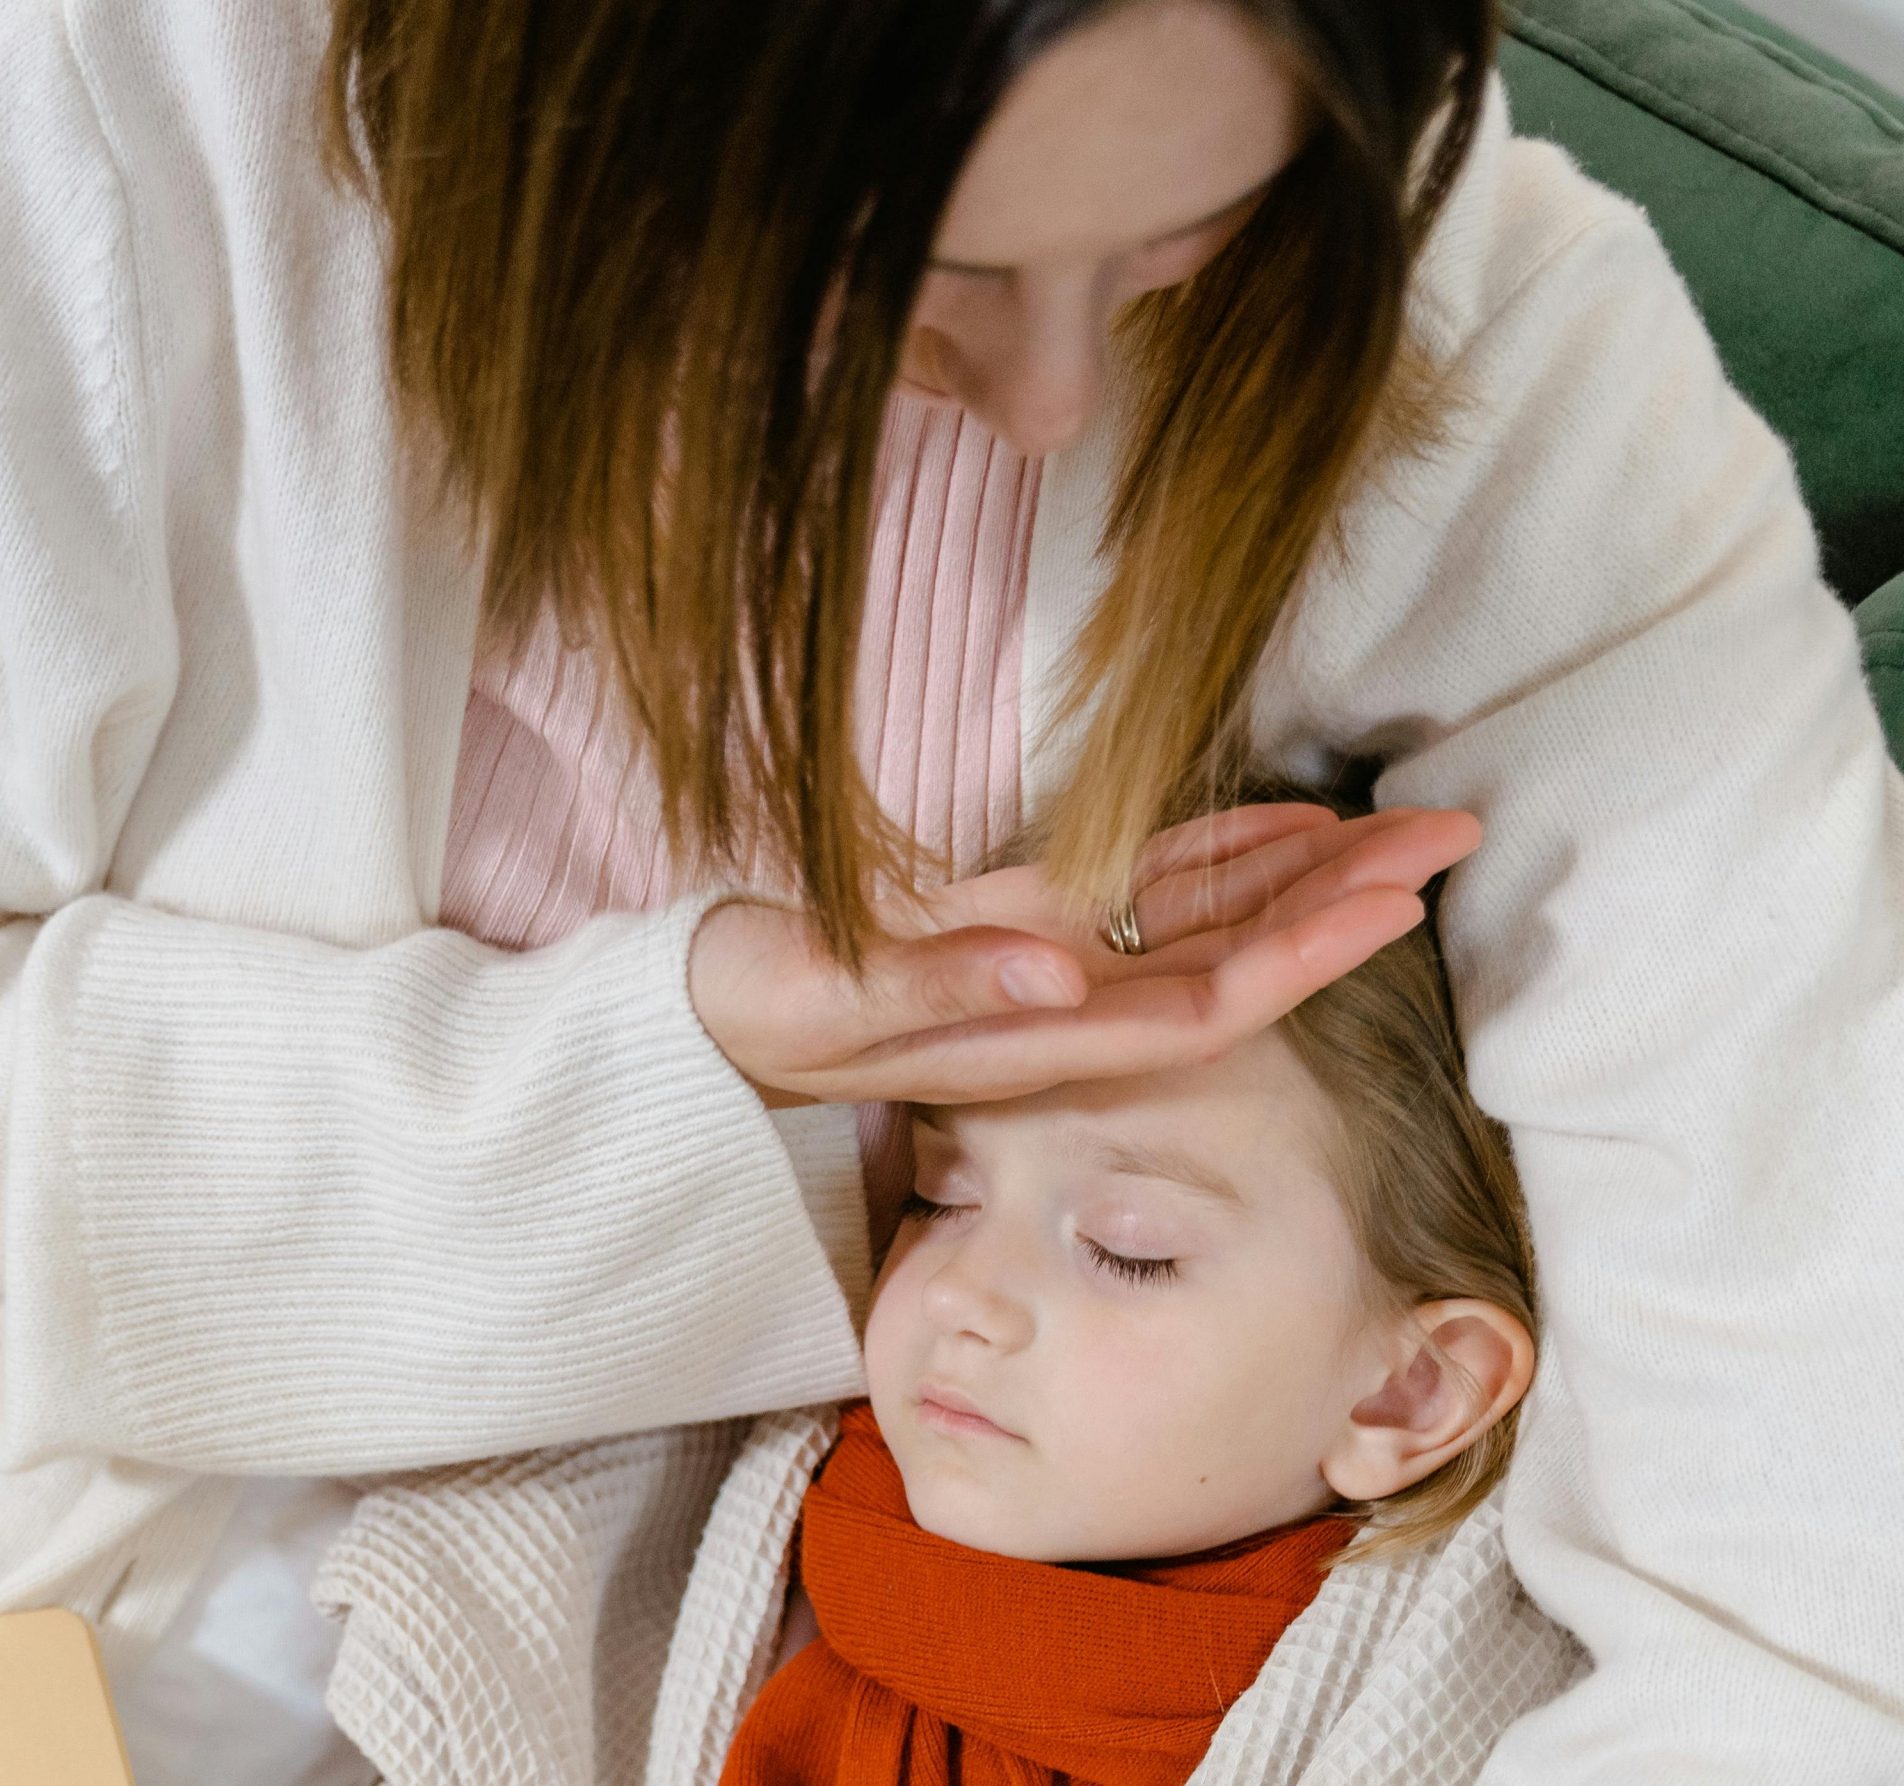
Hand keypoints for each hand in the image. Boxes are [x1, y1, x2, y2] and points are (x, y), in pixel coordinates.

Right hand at [689, 802, 1480, 1108]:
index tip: (1392, 905)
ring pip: (1206, 919)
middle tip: (1451, 836)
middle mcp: (1070, 1004)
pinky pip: (1146, 890)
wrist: (711, 1012)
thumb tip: (1059, 973)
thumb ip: (940, 985)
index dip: (1300, 955)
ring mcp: (1055, 963)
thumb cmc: (763, 1007)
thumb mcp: (831, 997)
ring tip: (1402, 826)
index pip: (1200, 1001)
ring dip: (1305, 876)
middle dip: (1343, 904)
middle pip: (1235, 958)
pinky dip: (1221, 856)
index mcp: (1037, 1032)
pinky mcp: (1028, 922)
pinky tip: (1291, 826)